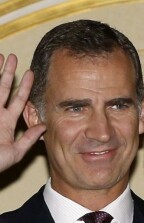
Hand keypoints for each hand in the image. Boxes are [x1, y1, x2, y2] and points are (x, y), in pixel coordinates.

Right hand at [0, 53, 44, 172]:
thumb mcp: (16, 151)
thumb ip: (29, 138)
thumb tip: (44, 126)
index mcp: (7, 122)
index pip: (18, 100)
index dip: (25, 87)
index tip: (31, 73)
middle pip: (2, 88)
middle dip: (8, 72)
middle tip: (13, 57)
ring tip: (0, 55)